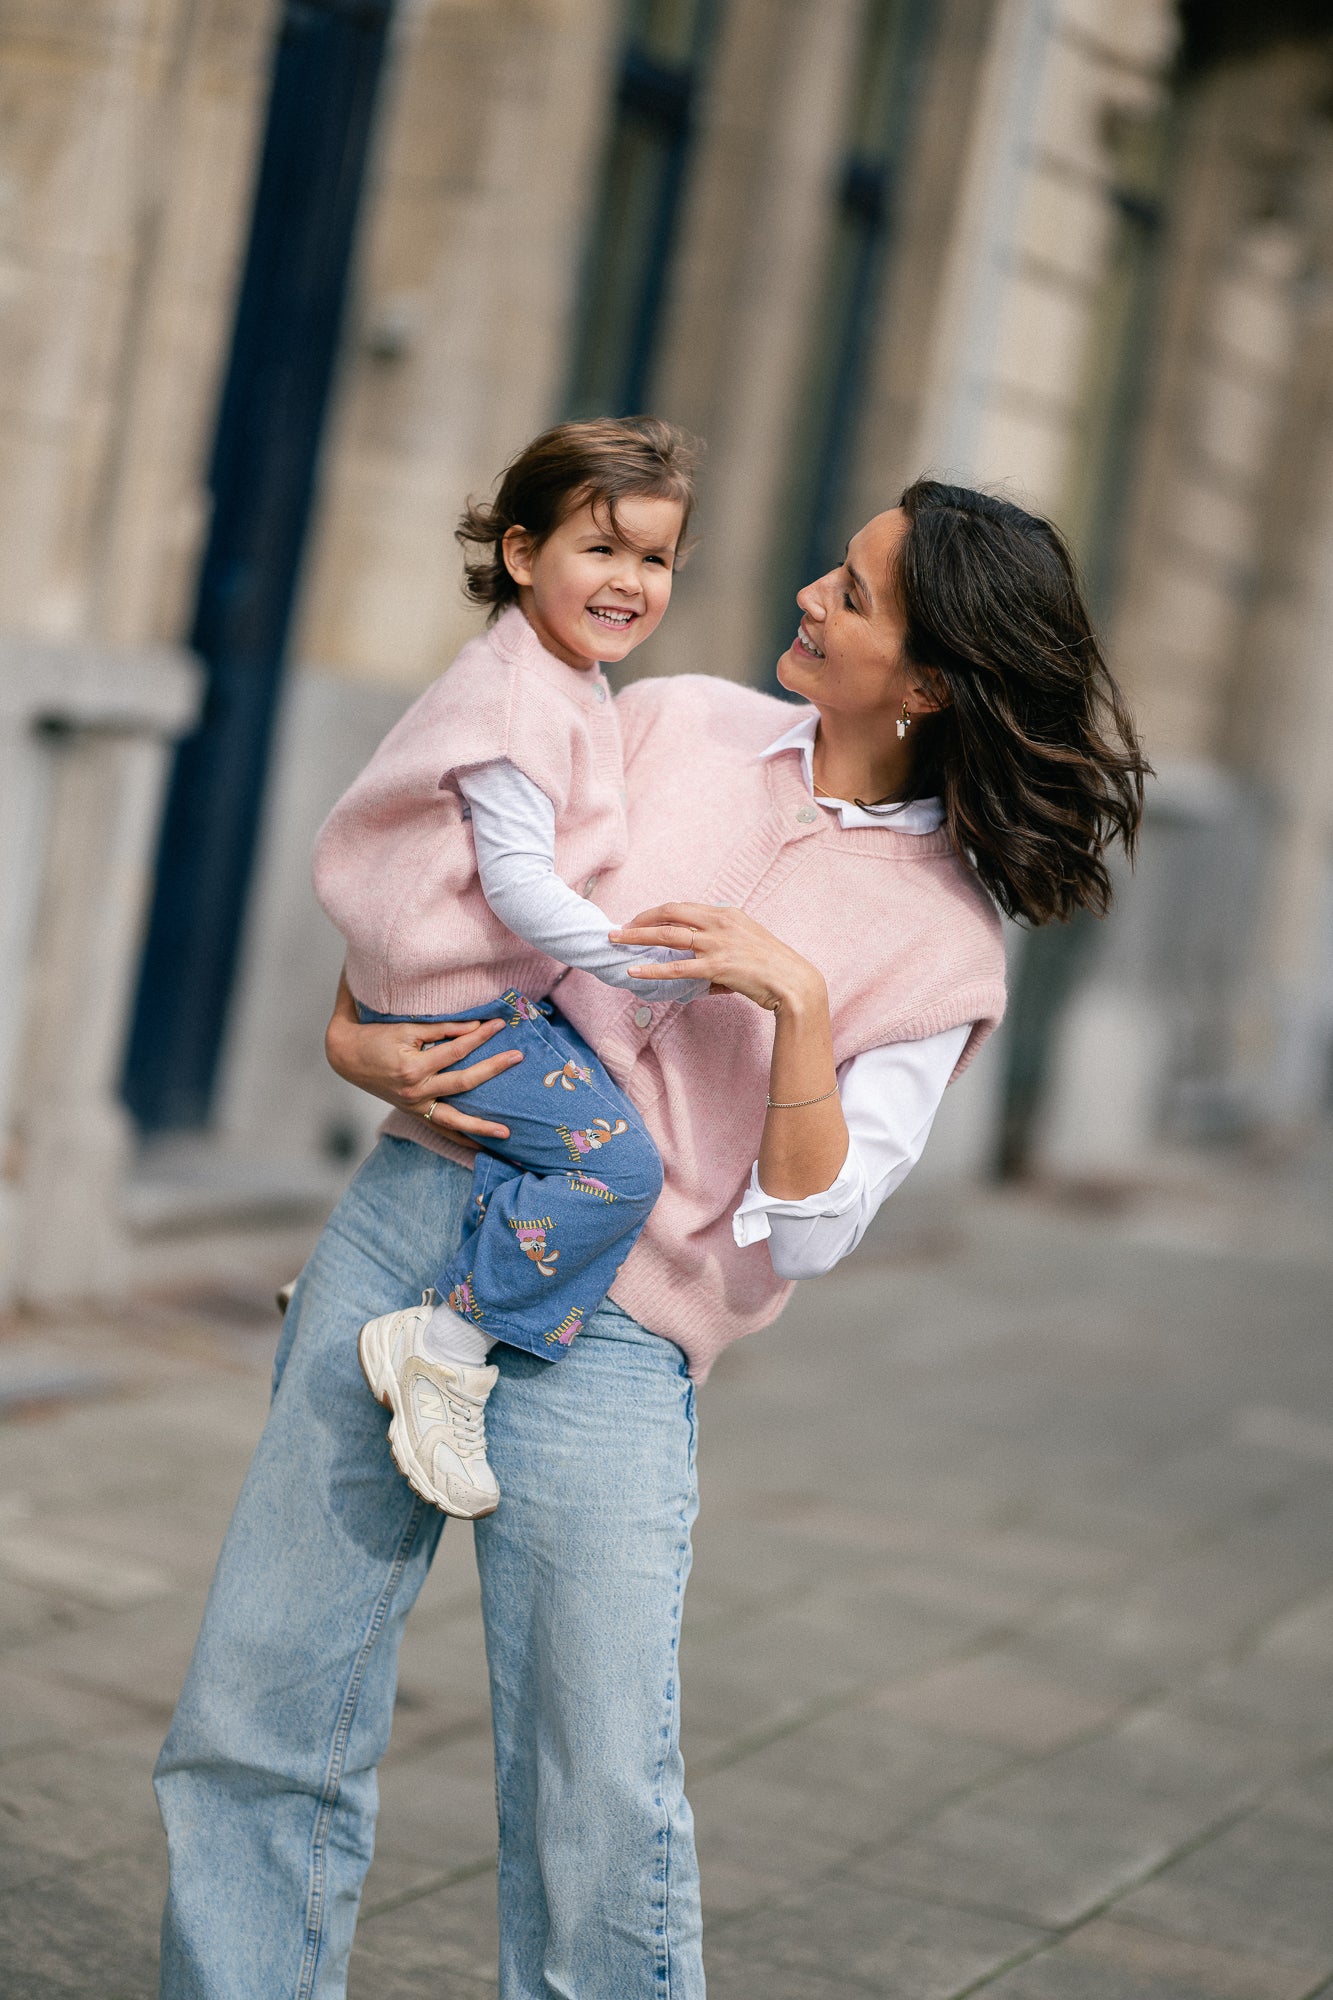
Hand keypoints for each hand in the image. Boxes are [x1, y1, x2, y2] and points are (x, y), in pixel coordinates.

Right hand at [324, 975, 521, 1144]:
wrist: (346, 1056)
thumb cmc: (375, 1037)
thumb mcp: (406, 1028)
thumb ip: (441, 1030)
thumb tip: (474, 1026)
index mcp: (413, 1067)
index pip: (456, 1050)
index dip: (479, 1036)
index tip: (499, 1025)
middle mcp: (415, 1091)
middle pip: (463, 1082)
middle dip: (493, 1069)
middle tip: (518, 1058)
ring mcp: (414, 1106)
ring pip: (453, 1120)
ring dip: (480, 1128)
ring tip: (507, 1134)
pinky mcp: (412, 1112)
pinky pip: (440, 1129)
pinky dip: (459, 1138)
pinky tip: (479, 1147)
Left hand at [609, 904, 825, 1015]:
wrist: (793, 981)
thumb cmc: (773, 967)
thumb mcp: (747, 943)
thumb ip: (722, 946)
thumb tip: (700, 964)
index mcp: (726, 914)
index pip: (683, 908)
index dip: (657, 914)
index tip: (640, 921)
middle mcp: (720, 923)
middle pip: (670, 914)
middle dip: (640, 919)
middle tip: (618, 928)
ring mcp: (718, 943)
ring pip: (668, 936)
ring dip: (638, 937)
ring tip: (616, 942)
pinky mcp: (717, 966)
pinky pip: (677, 968)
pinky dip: (652, 969)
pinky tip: (634, 971)